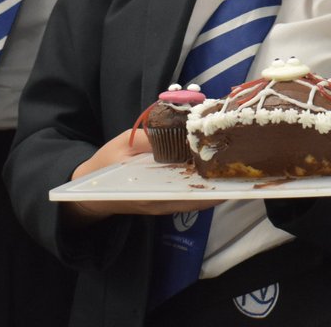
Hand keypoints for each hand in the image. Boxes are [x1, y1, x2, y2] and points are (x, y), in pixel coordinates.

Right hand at [63, 129, 222, 222]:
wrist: (88, 190)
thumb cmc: (105, 165)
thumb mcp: (123, 145)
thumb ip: (148, 139)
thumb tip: (176, 127)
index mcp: (150, 194)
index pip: (187, 195)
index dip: (210, 189)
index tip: (230, 178)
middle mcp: (162, 203)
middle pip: (197, 198)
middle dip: (218, 185)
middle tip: (241, 166)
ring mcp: (165, 203)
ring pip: (196, 196)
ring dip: (214, 183)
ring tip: (235, 164)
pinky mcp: (165, 198)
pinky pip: (189, 192)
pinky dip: (202, 180)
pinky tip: (215, 165)